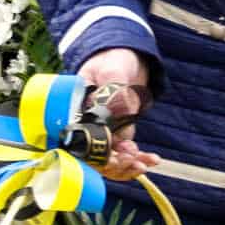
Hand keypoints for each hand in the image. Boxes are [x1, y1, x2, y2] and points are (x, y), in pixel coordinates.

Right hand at [79, 47, 161, 177]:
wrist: (126, 57)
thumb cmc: (112, 58)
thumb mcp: (112, 69)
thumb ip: (115, 90)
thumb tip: (120, 111)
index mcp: (74, 109)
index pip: (78, 140)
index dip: (96, 153)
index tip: (117, 155)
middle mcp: (84, 123)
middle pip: (91, 155)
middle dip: (114, 164)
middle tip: (135, 162)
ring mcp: (100, 129)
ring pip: (107, 159)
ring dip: (127, 166)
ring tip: (146, 161)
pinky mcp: (116, 133)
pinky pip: (122, 154)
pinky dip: (136, 160)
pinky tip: (150, 159)